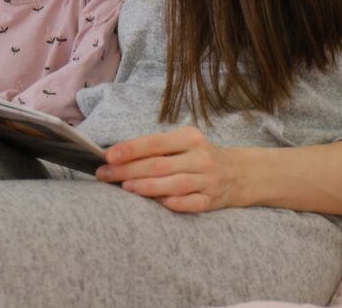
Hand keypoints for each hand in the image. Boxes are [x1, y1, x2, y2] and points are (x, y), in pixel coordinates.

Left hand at [94, 126, 241, 212]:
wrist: (237, 173)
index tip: (108, 156)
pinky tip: (157, 202)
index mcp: (189, 137)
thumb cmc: (196, 156)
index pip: (154, 143)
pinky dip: (173, 203)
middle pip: (159, 165)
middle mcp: (200, 157)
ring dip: (147, 186)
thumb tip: (116, 156)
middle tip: (105, 175)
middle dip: (128, 170)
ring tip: (125, 187)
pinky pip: (191, 203)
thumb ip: (154, 147)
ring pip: (174, 184)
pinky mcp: (211, 200)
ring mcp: (207, 180)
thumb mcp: (181, 142)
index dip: (130, 149)